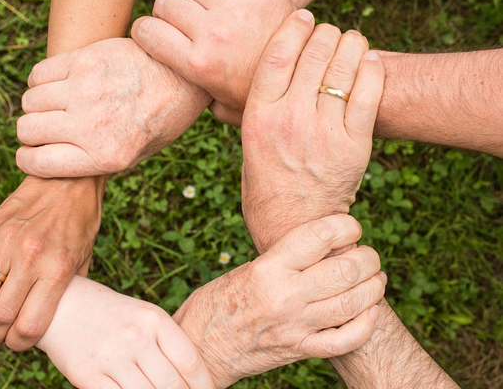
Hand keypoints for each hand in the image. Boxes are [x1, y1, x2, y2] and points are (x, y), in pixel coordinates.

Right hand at [0, 176, 104, 350]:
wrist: (68, 179)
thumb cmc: (80, 222)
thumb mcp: (84, 259)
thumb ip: (68, 289)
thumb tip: (54, 317)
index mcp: (57, 270)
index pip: (29, 325)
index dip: (19, 344)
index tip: (17, 343)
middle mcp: (31, 258)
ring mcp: (7, 243)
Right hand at [15, 38, 210, 177]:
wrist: (183, 78)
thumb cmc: (159, 121)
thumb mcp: (134, 156)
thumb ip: (93, 162)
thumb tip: (51, 163)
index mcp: (105, 156)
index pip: (37, 163)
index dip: (28, 159)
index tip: (32, 154)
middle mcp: (92, 125)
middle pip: (27, 130)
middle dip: (32, 132)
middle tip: (48, 128)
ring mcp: (86, 90)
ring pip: (30, 101)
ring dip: (37, 105)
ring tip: (57, 104)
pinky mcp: (85, 60)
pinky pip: (39, 74)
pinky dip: (41, 81)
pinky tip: (60, 84)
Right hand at [38, 276, 215, 388]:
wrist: (61, 305)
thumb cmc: (111, 314)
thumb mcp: (143, 316)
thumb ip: (166, 343)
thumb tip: (193, 379)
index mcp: (153, 318)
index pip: (190, 361)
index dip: (204, 385)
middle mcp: (135, 336)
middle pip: (172, 384)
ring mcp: (111, 356)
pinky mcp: (87, 375)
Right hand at [132, 0, 296, 124]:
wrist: (309, 80)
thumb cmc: (261, 98)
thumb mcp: (223, 108)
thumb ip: (196, 95)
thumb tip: (177, 90)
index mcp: (197, 64)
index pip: (146, 30)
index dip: (145, 31)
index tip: (155, 36)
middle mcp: (212, 34)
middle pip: (166, 2)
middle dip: (170, 13)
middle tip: (185, 25)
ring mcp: (235, 11)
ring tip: (207, 11)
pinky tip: (230, 3)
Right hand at [174, 215, 385, 387]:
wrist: (200, 346)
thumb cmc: (218, 301)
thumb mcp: (248, 269)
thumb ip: (285, 259)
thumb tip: (326, 246)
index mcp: (268, 268)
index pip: (320, 236)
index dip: (346, 226)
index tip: (351, 227)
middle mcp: (284, 296)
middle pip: (346, 269)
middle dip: (368, 258)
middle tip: (368, 256)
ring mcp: (294, 326)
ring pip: (353, 303)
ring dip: (373, 288)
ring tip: (375, 279)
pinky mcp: (299, 350)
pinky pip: (344, 340)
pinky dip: (366, 325)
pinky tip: (370, 312)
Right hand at [240, 11, 384, 252]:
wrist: (294, 227)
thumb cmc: (266, 186)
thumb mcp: (247, 145)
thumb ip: (251, 110)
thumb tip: (252, 77)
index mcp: (258, 117)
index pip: (277, 54)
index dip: (293, 27)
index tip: (303, 17)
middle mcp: (290, 119)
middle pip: (313, 53)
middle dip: (325, 33)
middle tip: (329, 33)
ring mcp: (324, 132)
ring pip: (343, 67)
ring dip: (351, 44)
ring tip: (352, 42)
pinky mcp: (354, 145)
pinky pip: (369, 92)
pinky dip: (372, 69)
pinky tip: (370, 61)